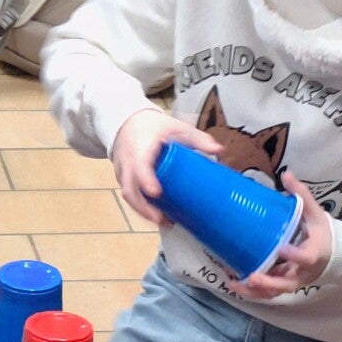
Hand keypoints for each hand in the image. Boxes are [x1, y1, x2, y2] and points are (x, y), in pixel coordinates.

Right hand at [110, 108, 223, 225]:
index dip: (146, 180)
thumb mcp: (176, 127)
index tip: (156, 192)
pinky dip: (140, 206)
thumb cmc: (153, 126)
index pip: (140, 166)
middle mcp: (128, 162)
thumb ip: (197, 139)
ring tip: (161, 220)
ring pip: (128, 195)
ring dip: (142, 211)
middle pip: (130, 189)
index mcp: (140, 148)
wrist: (127, 121)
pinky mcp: (123, 178)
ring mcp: (123, 172)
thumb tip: (219, 151)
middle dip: (143, 207)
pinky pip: (128, 194)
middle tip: (161, 219)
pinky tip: (155, 214)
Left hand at [227, 173, 333, 299]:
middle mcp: (303, 272)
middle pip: (287, 284)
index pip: (306, 257)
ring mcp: (293, 281)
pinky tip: (234, 283)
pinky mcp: (284, 285)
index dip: (295, 255)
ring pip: (274, 293)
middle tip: (252, 276)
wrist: (333, 254)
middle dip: (269, 283)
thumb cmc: (322, 232)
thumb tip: (286, 173)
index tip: (282, 248)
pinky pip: (268, 293)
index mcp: (314, 253)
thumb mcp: (316, 213)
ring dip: (255, 291)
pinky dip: (252, 291)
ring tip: (234, 284)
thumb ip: (302, 195)